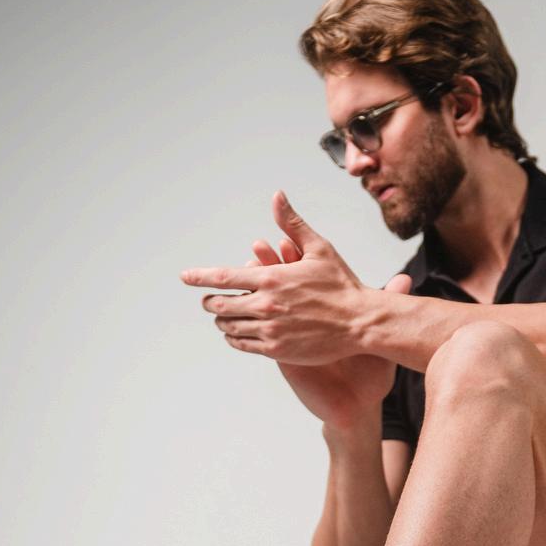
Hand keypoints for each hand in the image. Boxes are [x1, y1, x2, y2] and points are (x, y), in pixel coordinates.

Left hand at [189, 196, 412, 431]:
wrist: (360, 322)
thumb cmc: (341, 284)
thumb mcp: (318, 248)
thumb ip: (292, 224)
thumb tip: (277, 196)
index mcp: (271, 278)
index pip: (222, 277)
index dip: (199, 276)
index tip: (185, 276)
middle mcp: (266, 305)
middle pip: (219, 304)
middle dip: (210, 301)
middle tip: (210, 300)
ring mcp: (269, 330)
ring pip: (228, 326)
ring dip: (222, 319)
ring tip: (224, 315)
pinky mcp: (276, 350)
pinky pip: (242, 344)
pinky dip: (234, 337)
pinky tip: (237, 333)